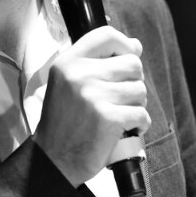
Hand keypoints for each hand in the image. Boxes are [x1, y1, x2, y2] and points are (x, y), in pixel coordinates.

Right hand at [35, 26, 150, 186]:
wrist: (53, 160)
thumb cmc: (65, 122)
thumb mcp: (68, 83)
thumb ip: (97, 62)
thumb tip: (135, 46)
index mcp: (68, 62)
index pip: (107, 36)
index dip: (126, 44)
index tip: (129, 56)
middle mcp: (79, 75)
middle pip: (132, 63)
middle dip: (133, 82)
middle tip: (120, 98)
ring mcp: (94, 96)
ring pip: (140, 89)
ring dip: (136, 104)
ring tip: (119, 114)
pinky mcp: (108, 118)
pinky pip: (142, 113)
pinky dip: (139, 124)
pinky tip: (125, 129)